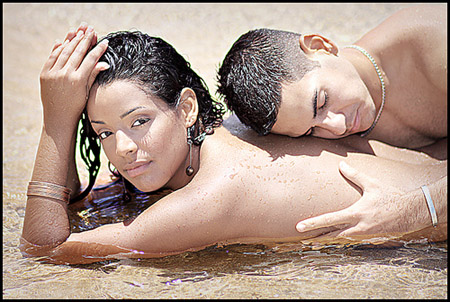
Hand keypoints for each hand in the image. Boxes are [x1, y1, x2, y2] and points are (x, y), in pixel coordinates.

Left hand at [39, 24, 108, 129]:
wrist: (58, 116)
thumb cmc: (76, 107)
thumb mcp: (87, 92)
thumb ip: (93, 75)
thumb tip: (105, 63)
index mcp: (78, 80)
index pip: (90, 59)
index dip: (98, 49)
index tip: (104, 41)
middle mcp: (65, 75)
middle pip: (78, 52)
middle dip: (86, 39)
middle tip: (92, 30)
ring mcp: (53, 73)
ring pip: (64, 51)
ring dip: (73, 40)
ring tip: (80, 32)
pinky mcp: (44, 74)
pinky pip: (52, 57)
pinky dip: (58, 48)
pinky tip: (64, 41)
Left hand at [296, 161, 416, 241]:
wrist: (411, 213)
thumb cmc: (391, 197)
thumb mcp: (372, 184)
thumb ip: (355, 175)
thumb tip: (341, 165)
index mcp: (356, 214)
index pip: (329, 220)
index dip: (313, 224)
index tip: (299, 227)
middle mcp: (358, 226)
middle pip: (331, 234)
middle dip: (315, 236)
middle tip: (301, 237)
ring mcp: (363, 233)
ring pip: (339, 237)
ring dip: (326, 237)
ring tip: (312, 238)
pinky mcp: (367, 235)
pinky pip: (349, 237)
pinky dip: (338, 236)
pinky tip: (331, 235)